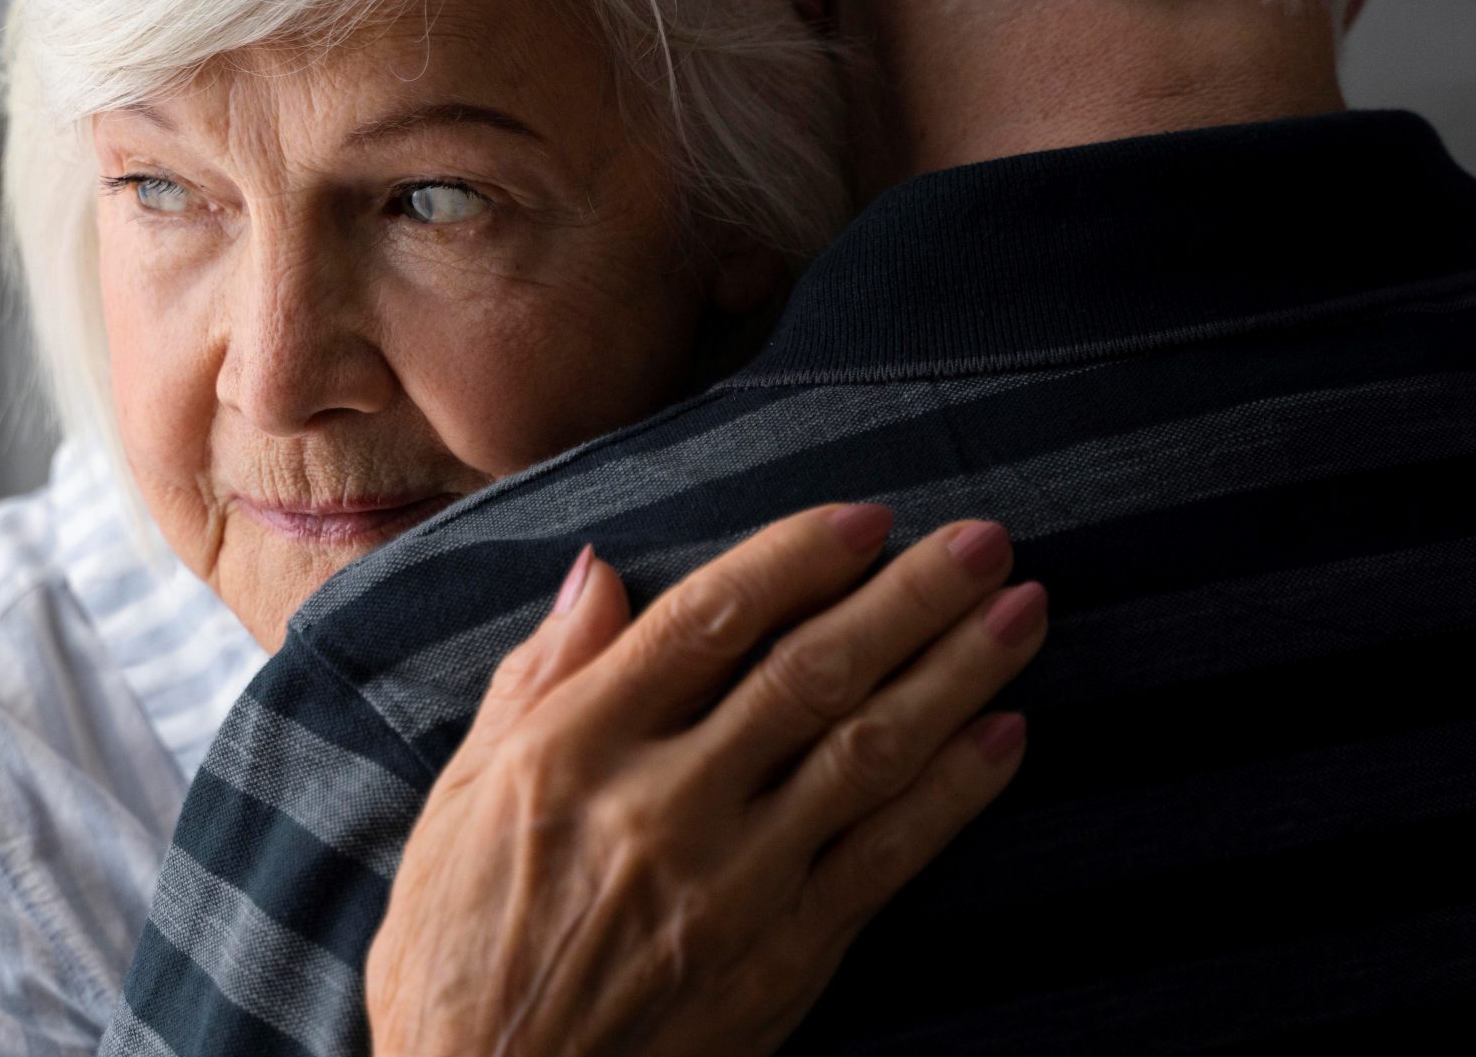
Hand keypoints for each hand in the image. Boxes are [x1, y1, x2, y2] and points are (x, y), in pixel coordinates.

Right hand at [364, 507, 1045, 1056]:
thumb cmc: (453, 951)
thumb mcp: (457, 798)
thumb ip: (537, 679)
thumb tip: (598, 572)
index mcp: (572, 750)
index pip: (707, 619)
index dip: (797, 557)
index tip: (865, 517)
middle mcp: (660, 805)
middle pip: (808, 672)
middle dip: (910, 595)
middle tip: (986, 540)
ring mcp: (731, 884)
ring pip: (866, 752)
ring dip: (957, 673)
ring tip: (1022, 613)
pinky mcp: (783, 959)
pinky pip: (886, 857)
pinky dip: (954, 792)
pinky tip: (1005, 736)